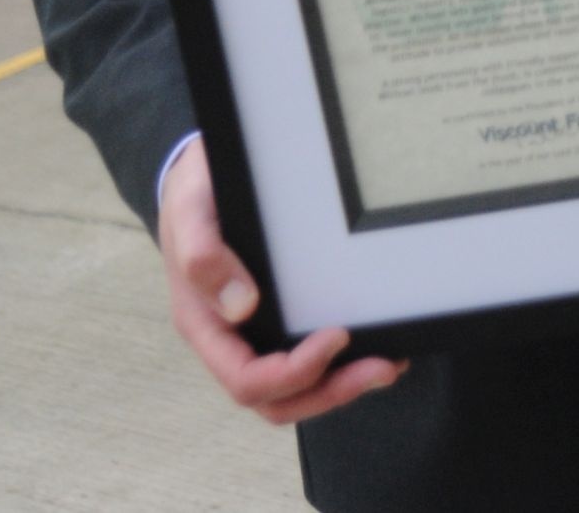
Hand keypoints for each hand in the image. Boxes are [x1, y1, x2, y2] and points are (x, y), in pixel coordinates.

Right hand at [157, 138, 404, 423]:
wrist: (196, 179)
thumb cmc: (194, 198)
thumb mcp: (190, 213)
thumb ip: (203, 255)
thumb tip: (241, 305)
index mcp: (204, 326)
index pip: (246, 380)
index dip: (294, 372)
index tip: (338, 336)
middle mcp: (229, 340)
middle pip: (276, 399)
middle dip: (331, 392)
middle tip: (381, 369)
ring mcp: (253, 335)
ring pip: (295, 390)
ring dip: (341, 386)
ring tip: (388, 365)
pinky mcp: (276, 322)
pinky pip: (305, 362)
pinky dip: (341, 364)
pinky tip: (377, 346)